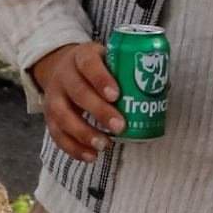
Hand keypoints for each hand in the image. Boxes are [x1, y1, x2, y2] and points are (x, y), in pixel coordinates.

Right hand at [30, 38, 123, 159]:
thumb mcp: (107, 58)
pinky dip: (73, 148)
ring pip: (63, 116)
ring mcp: (53, 97)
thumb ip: (128, 70)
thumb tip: (162, 87)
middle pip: (78, 92)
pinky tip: (90, 156)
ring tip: (104, 145)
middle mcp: (64, 76)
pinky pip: (57, 135)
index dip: (101, 79)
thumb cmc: (94, 67)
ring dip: (84, 133)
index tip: (116, 94)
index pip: (89, 64)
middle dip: (99, 111)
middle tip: (120, 126)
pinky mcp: (49, 117)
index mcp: (81, 57)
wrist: (60, 67)